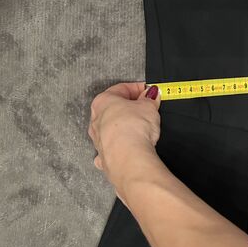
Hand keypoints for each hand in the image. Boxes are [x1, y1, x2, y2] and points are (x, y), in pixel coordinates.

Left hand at [87, 82, 161, 197]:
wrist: (129, 158)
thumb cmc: (132, 129)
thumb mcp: (148, 106)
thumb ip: (150, 98)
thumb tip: (151, 94)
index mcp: (103, 101)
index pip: (121, 88)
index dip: (138, 88)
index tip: (149, 91)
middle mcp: (96, 119)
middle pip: (114, 108)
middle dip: (131, 107)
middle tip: (147, 107)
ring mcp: (98, 139)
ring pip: (111, 127)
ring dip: (125, 125)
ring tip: (143, 127)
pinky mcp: (104, 156)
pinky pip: (112, 146)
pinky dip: (121, 145)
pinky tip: (131, 145)